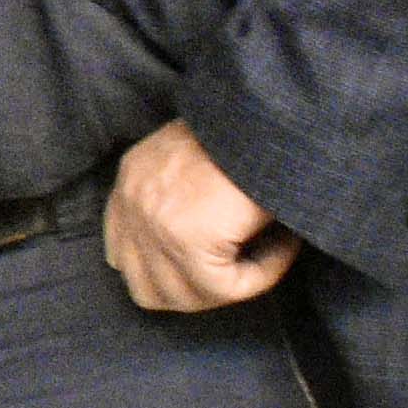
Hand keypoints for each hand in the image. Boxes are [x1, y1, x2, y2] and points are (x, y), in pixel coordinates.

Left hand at [106, 118, 297, 309]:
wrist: (269, 111)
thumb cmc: (250, 130)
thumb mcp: (199, 156)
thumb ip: (182, 197)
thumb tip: (203, 245)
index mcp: (130, 181)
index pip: (123, 255)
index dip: (169, 272)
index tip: (221, 258)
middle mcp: (130, 203)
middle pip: (144, 288)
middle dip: (196, 291)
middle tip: (241, 271)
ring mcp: (152, 223)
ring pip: (182, 297)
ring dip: (231, 285)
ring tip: (267, 253)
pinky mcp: (186, 240)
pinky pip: (224, 289)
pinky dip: (261, 274)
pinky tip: (284, 245)